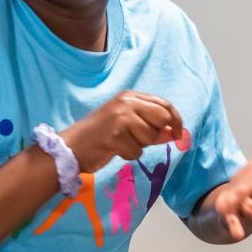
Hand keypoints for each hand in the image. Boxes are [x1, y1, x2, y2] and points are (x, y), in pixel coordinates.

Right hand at [59, 91, 182, 170]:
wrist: (73, 146)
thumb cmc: (101, 137)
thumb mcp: (128, 125)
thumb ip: (151, 126)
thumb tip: (176, 133)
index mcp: (130, 97)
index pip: (164, 105)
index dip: (175, 120)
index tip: (178, 134)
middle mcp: (126, 102)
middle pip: (162, 119)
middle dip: (156, 135)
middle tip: (138, 140)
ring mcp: (120, 117)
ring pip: (150, 137)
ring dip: (139, 146)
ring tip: (121, 143)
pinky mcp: (115, 134)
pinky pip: (136, 151)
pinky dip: (128, 155)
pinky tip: (114, 149)